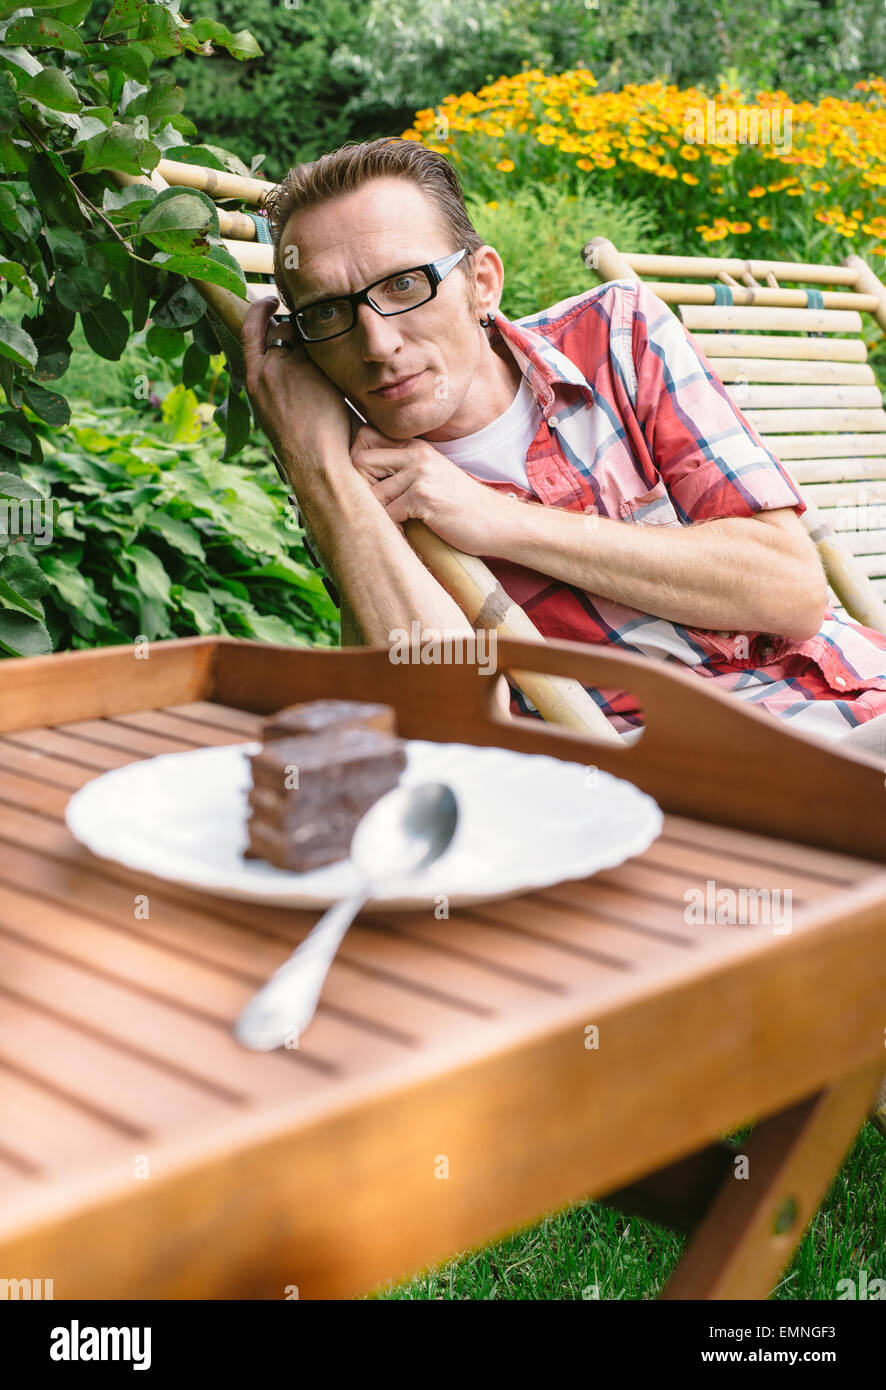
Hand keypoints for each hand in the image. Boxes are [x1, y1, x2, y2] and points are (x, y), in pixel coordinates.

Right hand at [241, 297, 353, 481]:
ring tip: (337, 355)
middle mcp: (267, 370)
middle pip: (282, 329)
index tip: (269, 299)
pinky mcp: (312, 370)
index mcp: (253, 380)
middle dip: (299, 326)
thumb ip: (278, 384)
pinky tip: (348, 360)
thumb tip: (290, 367)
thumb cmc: (302, 445)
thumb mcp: (274, 411)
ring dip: (322, 341)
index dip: (259, 310)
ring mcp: (288, 368)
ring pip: (307, 336)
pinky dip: (336, 350)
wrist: (314, 462)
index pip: (249, 331)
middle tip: (317, 329)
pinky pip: (325, 347)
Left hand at [349, 424, 513, 553]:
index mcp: (417, 447)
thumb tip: (359, 478)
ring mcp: (421, 474)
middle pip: (360, 461)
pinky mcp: (425, 496)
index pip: (365, 438)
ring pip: (373, 494)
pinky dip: (395, 529)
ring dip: (381, 515)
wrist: (498, 523)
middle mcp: (417, 454)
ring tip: (399, 525)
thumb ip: (403, 470)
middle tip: (378, 508)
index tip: (369, 486)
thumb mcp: (433, 478)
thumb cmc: (461, 508)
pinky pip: (389, 513)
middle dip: (361, 489)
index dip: (358, 463)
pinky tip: (409, 533)